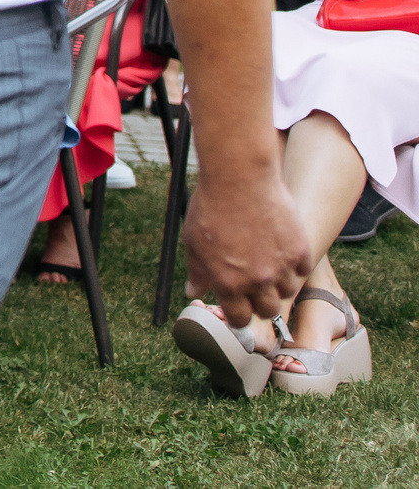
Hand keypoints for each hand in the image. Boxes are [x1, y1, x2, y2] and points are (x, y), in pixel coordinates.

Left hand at [185, 168, 314, 329]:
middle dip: (259, 302)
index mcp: (228, 283)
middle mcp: (257, 281)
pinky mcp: (300, 250)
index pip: (239, 319)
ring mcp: (281, 267)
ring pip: (287, 293)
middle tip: (254, 286)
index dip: (238, 314)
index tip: (238, 305)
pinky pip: (302, 271)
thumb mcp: (194, 242)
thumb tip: (193, 293)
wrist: (238, 178)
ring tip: (267, 263)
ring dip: (278, 284)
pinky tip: (281, 251)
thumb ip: (197, 272)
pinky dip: (294, 266)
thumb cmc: (211, 208)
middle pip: (267, 311)